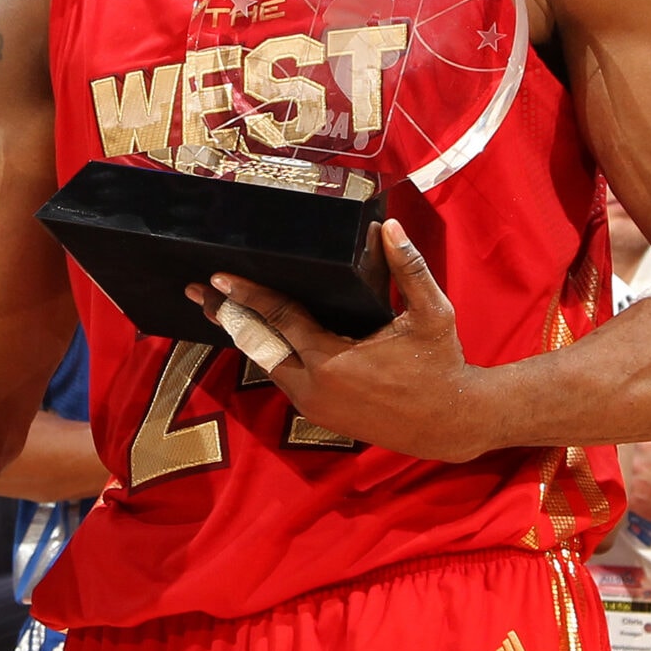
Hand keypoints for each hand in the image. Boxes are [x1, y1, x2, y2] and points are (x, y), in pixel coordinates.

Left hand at [192, 220, 483, 460]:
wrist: (450, 423)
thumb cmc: (441, 364)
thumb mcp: (432, 313)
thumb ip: (409, 269)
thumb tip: (390, 228)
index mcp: (334, 359)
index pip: (281, 319)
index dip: (249, 295)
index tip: (219, 278)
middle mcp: (315, 386)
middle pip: (259, 345)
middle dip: (230, 317)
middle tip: (200, 294)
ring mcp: (314, 405)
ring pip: (269, 364)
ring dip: (246, 336)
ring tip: (220, 310)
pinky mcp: (319, 416)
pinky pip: (285, 379)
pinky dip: (269, 355)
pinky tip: (259, 337)